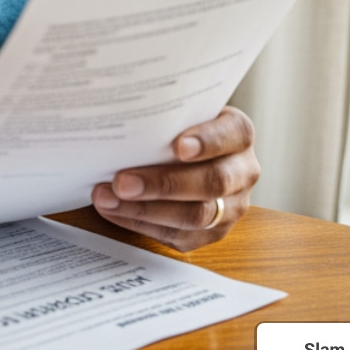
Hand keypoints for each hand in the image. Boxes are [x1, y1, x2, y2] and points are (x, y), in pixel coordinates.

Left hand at [90, 106, 258, 250]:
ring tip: (107, 198)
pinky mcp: (212, 232)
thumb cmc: (176, 129)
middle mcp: (243, 172)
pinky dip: (140, 223)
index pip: (231, 135)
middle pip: (212, 182)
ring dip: (144, 209)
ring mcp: (232, 207)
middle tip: (122, 182)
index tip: (177, 146)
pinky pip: (178, 235)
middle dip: (163, 184)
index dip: (207, 141)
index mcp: (238, 134)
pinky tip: (113, 210)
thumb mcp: (177, 114)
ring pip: (195, 216)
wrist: (189, 155)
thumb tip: (118, 114)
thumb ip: (162, 115)